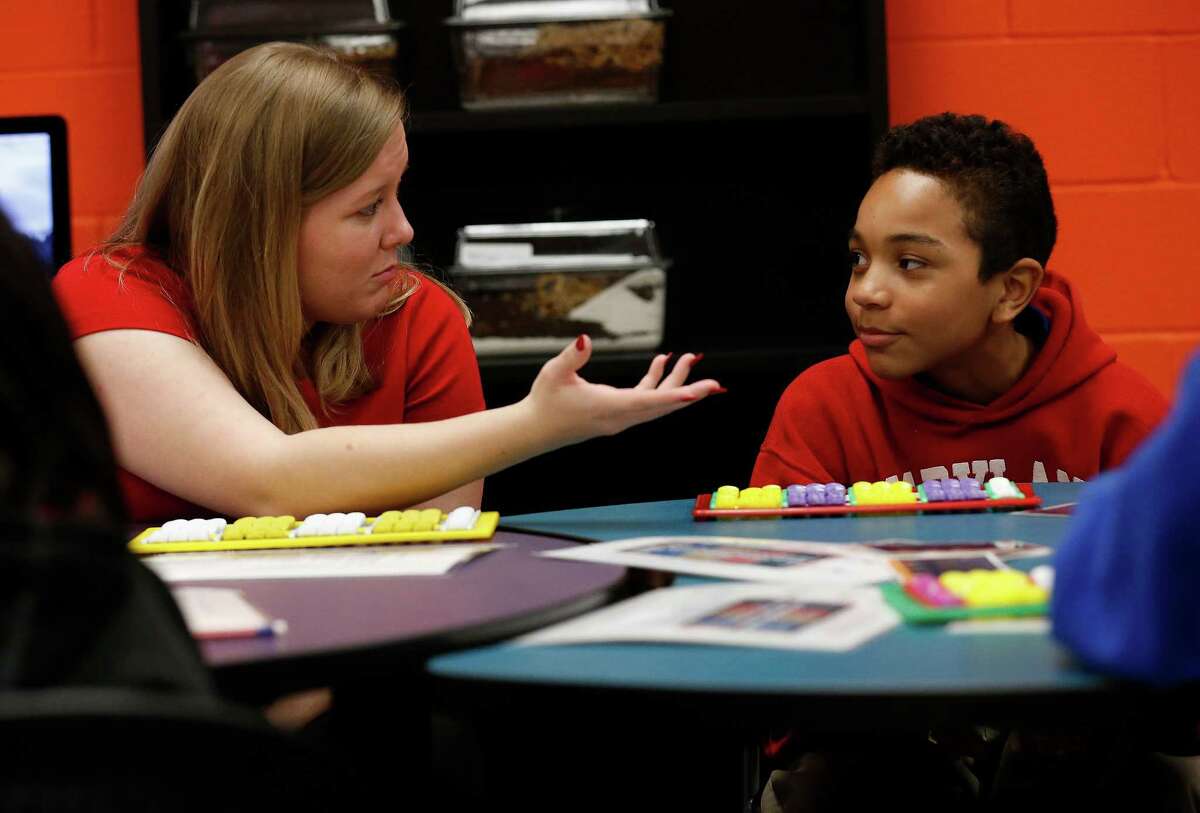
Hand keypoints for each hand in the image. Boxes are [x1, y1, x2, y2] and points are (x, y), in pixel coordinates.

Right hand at [524, 335, 723, 446]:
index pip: (648, 401)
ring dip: (673, 383)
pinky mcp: (616, 415)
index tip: (697, 392)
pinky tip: (660, 364)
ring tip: (687, 359)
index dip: (674, 395)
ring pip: (656, 403)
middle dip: (688, 391)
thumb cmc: (544, 402)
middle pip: (661, 405)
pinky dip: (656, 384)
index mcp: (608, 408)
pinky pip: (644, 401)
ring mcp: (619, 419)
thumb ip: (572, 356)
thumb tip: (585, 339)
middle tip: (714, 383)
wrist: (534, 430)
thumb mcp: (553, 373)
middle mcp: (619, 417)